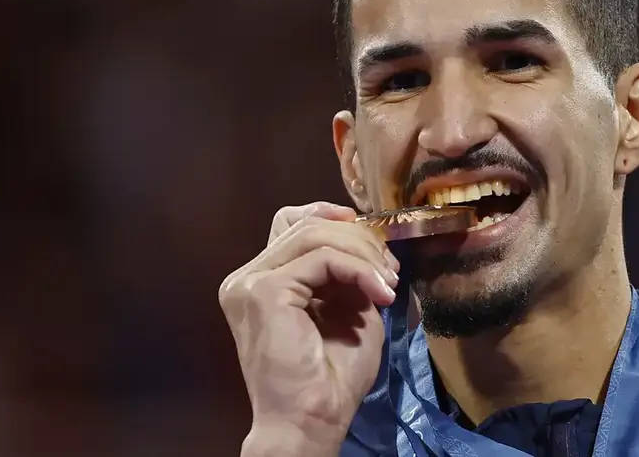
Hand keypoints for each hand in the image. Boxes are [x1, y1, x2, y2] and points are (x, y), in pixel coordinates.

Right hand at [219, 202, 399, 454]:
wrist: (311, 421)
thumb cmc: (330, 379)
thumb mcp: (347, 310)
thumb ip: (346, 274)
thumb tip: (366, 243)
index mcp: (260, 282)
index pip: (291, 225)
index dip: (331, 217)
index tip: (373, 237)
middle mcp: (247, 277)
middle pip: (306, 225)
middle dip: (358, 239)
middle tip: (391, 269)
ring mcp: (250, 282)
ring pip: (314, 235)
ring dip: (362, 254)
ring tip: (389, 283)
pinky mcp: (264, 291)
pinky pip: (323, 258)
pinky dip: (359, 270)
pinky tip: (381, 293)